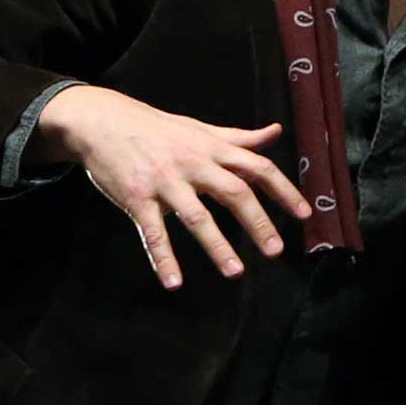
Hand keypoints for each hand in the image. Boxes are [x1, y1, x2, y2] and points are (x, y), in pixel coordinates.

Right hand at [32, 84, 314, 289]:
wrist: (102, 121)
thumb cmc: (155, 128)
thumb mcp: (199, 129)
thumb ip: (237, 138)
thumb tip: (275, 133)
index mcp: (211, 148)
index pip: (257, 167)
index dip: (283, 190)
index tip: (303, 214)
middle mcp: (192, 164)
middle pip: (233, 192)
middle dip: (258, 222)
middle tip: (275, 251)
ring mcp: (164, 182)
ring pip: (196, 217)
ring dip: (217, 246)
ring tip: (235, 272)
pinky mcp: (137, 198)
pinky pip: (153, 233)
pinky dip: (163, 259)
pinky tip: (174, 283)